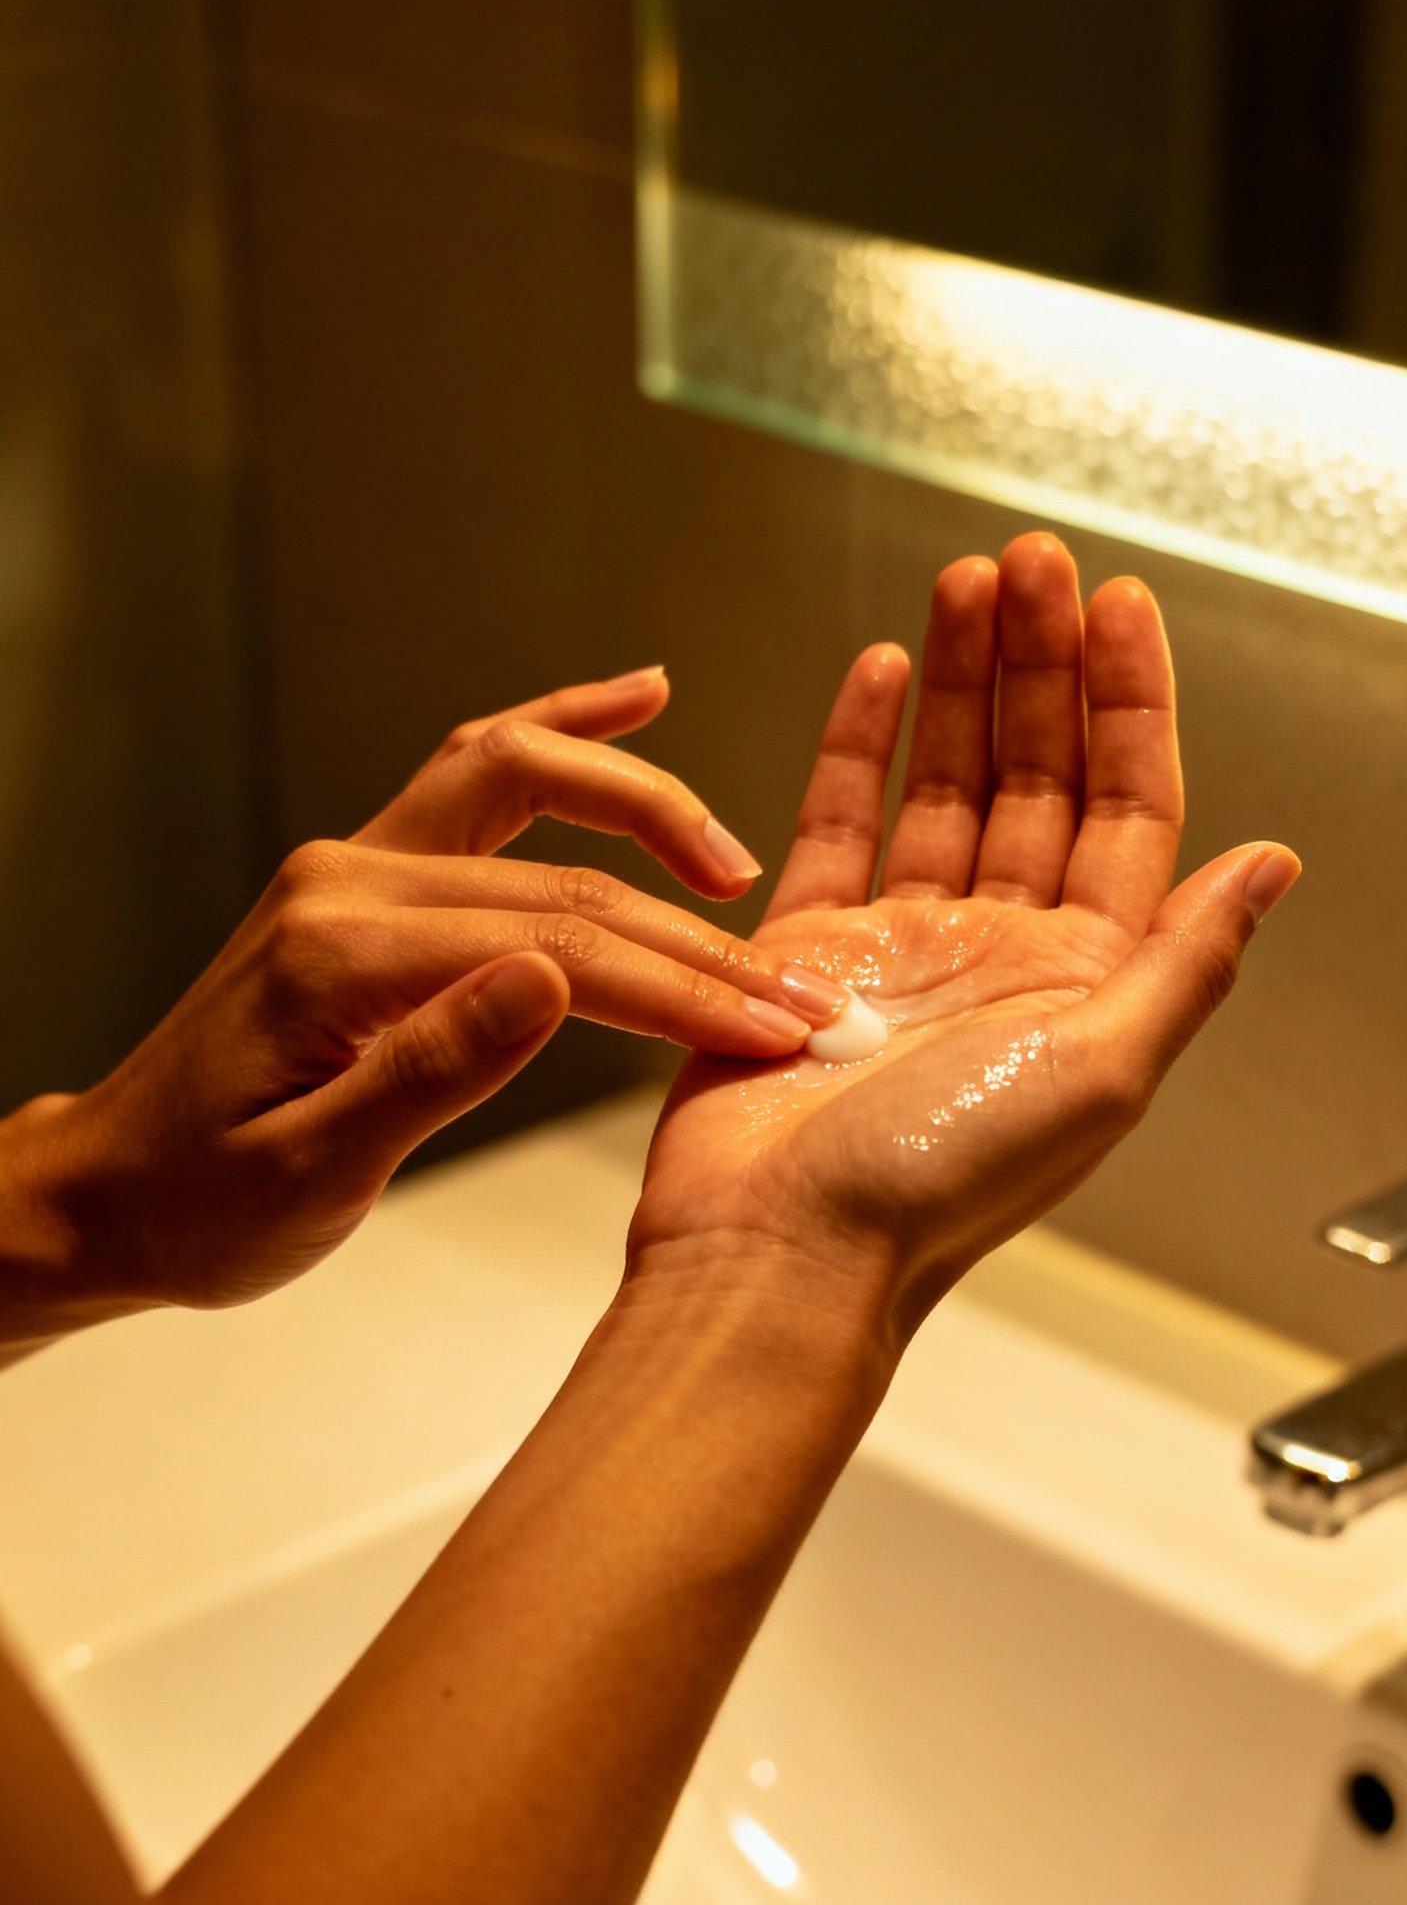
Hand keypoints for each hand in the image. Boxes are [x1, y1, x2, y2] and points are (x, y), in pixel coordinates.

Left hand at [1, 669, 836, 1324]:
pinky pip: (477, 774)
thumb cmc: (201, 1207)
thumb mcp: (309, 1176)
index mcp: (339, 955)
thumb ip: (431, 1073)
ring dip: (641, 805)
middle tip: (797, 993)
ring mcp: (354, 861)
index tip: (770, 1028)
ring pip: (524, 786)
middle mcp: (347, 879)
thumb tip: (551, 983)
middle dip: (693, 934)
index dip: (678, 988)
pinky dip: (563, 730)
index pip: (555, 948)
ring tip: (737, 859)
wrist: (112, 1188)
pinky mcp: (367, 871)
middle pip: (561, 880)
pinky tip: (639, 697)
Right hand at [629, 537, 1299, 1344]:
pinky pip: (840, 824)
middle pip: (1039, 775)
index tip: (1118, 607)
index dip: (1130, 702)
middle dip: (1039, 663)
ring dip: (960, 682)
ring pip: (946, 782)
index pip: (1129, 808)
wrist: (779, 1253)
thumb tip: (1275, 866)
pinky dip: (858, 744)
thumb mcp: (1101, 1069)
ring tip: (964, 584)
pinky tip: (878, 673)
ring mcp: (903, 947)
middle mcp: (1001, 955)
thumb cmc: (932, 1188)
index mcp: (1084, 981)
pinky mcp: (808, 950)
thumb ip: (1187, 960)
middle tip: (1030, 562)